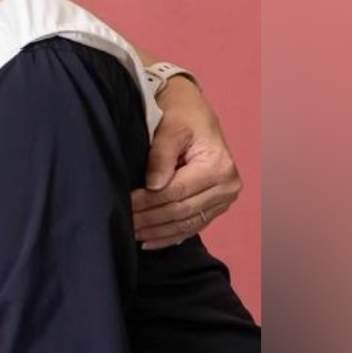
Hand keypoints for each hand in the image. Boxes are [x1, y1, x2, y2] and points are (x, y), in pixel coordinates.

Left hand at [131, 75, 242, 247]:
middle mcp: (227, 187)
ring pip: (187, 223)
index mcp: (219, 166)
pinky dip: (170, 235)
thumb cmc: (180, 115)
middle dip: (150, 219)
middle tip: (123, 222)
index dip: (149, 201)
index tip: (125, 203)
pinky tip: (149, 241)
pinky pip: (192, 226)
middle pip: (182, 210)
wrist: (191, 111)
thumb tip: (153, 185)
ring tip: (132, 234)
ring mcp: (223, 200)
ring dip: (158, 231)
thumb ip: (161, 155)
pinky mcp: (215, 207)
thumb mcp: (170, 127)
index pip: (178, 192)